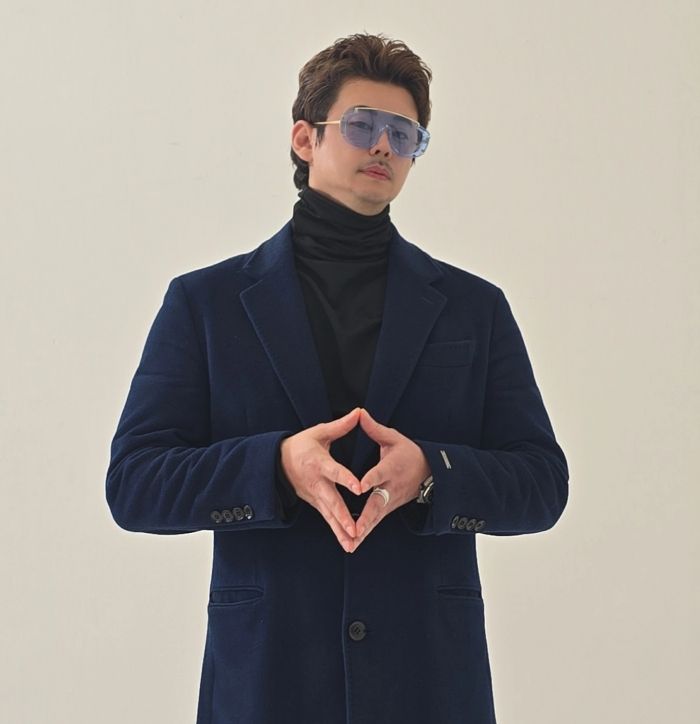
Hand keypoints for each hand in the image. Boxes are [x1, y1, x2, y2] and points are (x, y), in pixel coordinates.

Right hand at [280, 408, 361, 552]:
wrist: (277, 462)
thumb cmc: (301, 445)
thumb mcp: (319, 432)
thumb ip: (341, 426)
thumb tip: (359, 412)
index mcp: (319, 463)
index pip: (335, 471)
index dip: (347, 479)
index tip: (359, 487)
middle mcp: (316, 483)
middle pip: (331, 501)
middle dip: (343, 517)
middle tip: (355, 530)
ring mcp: (315, 496)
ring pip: (329, 515)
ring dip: (340, 530)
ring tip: (353, 544)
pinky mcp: (315, 504)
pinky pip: (328, 519)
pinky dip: (337, 532)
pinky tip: (349, 544)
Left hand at [352, 408, 430, 550]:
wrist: (430, 472)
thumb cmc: (408, 453)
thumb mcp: (394, 438)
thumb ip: (374, 428)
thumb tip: (359, 413)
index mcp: (391, 467)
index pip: (379, 474)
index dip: (369, 479)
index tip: (359, 486)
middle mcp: (391, 487)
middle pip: (378, 503)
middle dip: (367, 517)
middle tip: (356, 528)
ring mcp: (391, 501)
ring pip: (376, 518)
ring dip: (364, 531)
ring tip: (351, 543)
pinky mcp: (388, 509)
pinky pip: (375, 522)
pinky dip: (365, 534)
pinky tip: (352, 544)